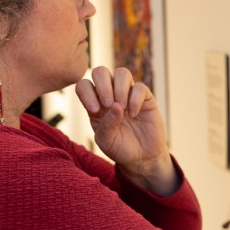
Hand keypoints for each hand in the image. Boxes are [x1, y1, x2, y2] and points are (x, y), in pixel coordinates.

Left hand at [75, 66, 177, 193]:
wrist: (142, 157)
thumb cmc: (119, 148)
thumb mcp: (106, 141)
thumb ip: (105, 125)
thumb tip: (115, 105)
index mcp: (95, 103)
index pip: (84, 85)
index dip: (86, 93)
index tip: (95, 110)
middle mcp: (110, 95)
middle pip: (101, 71)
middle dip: (102, 85)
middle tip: (107, 104)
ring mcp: (128, 94)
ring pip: (121, 73)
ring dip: (119, 88)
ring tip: (122, 107)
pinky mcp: (145, 98)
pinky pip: (139, 87)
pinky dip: (135, 99)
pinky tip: (134, 114)